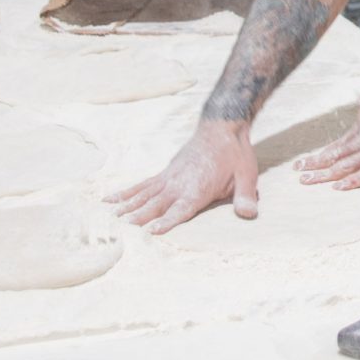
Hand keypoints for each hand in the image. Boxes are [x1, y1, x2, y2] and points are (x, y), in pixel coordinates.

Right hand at [107, 123, 258, 233]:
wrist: (222, 127)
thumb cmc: (235, 154)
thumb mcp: (247, 175)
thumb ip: (245, 197)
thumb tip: (249, 215)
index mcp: (197, 188)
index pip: (181, 208)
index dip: (167, 221)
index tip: (152, 232)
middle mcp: (179, 183)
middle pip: (156, 204)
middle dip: (140, 217)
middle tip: (122, 229)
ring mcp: (169, 177)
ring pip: (144, 194)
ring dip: (128, 207)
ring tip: (110, 218)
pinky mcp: (165, 172)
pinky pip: (143, 184)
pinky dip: (126, 193)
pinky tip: (110, 200)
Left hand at [293, 93, 359, 188]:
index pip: (336, 145)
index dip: (319, 155)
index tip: (302, 163)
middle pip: (336, 156)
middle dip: (316, 166)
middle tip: (298, 175)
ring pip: (347, 164)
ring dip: (326, 174)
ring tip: (307, 181)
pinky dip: (354, 181)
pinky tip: (338, 187)